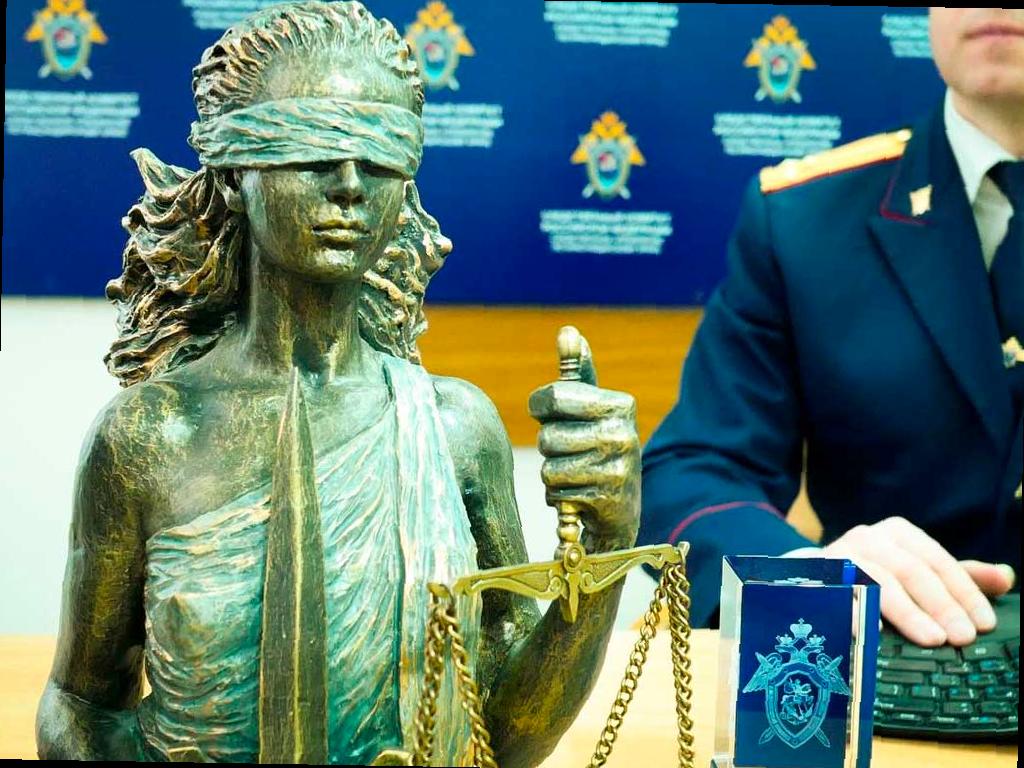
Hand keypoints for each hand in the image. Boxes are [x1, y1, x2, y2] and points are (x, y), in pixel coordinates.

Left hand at [528, 332, 639, 552]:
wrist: (618, 511)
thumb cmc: (595, 448)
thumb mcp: (590, 407)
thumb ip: (577, 371)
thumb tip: (568, 331)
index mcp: (619, 404)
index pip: (553, 397)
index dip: (540, 408)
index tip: (551, 415)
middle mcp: (624, 433)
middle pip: (547, 436)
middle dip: (549, 447)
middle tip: (570, 453)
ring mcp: (618, 467)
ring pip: (548, 466)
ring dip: (553, 474)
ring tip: (575, 474)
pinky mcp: (607, 498)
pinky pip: (556, 491)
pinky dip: (558, 496)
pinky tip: (579, 494)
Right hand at [785, 516, 1015, 645]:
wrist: (808, 576)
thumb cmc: (874, 575)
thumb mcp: (918, 570)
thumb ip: (959, 576)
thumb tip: (1006, 577)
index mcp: (897, 533)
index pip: (937, 560)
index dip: (964, 591)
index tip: (984, 622)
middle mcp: (867, 538)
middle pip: (910, 570)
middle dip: (940, 604)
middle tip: (963, 636)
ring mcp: (839, 556)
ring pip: (877, 580)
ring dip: (907, 611)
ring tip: (932, 638)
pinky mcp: (814, 578)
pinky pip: (838, 595)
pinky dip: (857, 613)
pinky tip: (875, 632)